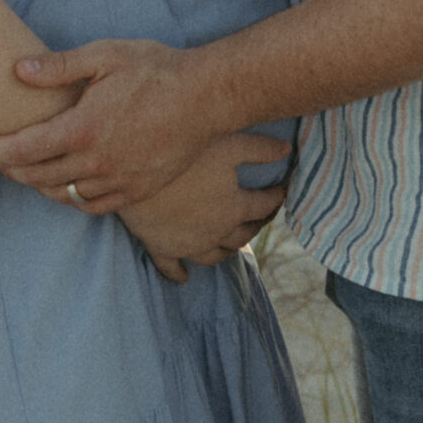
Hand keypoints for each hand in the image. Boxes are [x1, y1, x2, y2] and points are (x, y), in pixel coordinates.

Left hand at [0, 40, 273, 211]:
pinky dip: (71, 198)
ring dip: (38, 184)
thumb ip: (60, 66)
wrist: (207, 97)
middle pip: (37, 175)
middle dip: (10, 167)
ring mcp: (118, 180)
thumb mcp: (106, 56)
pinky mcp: (137, 190)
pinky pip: (92, 204)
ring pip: (62, 194)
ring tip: (28, 170)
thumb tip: (19, 70)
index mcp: (83, 128)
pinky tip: (67, 186)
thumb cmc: (156, 70)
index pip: (24, 149)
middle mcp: (96, 162)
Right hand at [119, 133, 286, 282]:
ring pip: (215, 256)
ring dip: (227, 250)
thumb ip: (260, 148)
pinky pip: (172, 269)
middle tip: (263, 216)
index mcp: (235, 207)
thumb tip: (287, 149)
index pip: (266, 204)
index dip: (278, 196)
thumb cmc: (186, 154)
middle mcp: (216, 232)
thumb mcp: (228, 144)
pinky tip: (184, 278)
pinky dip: (179, 275)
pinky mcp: (161, 248)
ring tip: (233, 242)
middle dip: (258, 225)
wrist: (135, 170)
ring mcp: (188, 244)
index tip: (283, 188)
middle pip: (244, 235)